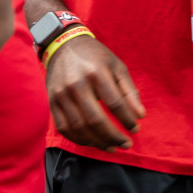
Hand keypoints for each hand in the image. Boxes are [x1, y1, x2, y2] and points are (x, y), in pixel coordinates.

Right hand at [46, 33, 145, 151]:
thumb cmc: (95, 56)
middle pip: (96, 120)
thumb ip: (129, 90)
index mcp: (96, 72)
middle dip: (114, 137)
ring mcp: (62, 94)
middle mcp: (77, 84)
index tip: (136, 129)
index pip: (115, 103)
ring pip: (80, 128)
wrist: (63, 45)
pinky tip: (93, 142)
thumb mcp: (116, 65)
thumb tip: (140, 116)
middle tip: (126, 144)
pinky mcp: (52, 102)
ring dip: (98, 143)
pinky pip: (65, 129)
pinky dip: (80, 140)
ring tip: (112, 147)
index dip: (127, 120)